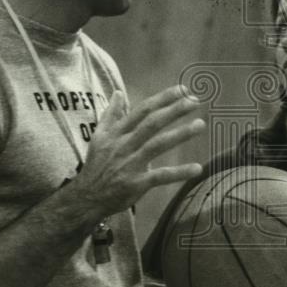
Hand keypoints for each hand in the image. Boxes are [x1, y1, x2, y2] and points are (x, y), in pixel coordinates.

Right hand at [73, 85, 204, 221]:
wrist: (86, 197)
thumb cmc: (96, 165)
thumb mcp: (99, 136)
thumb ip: (110, 114)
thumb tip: (118, 92)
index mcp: (117, 132)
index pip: (143, 110)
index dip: (163, 99)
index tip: (182, 89)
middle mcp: (124, 145)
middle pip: (152, 123)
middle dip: (174, 110)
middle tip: (195, 101)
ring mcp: (130, 164)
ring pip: (157, 145)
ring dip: (180, 134)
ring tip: (200, 124)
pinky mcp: (136, 184)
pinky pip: (160, 176)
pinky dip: (179, 172)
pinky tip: (197, 168)